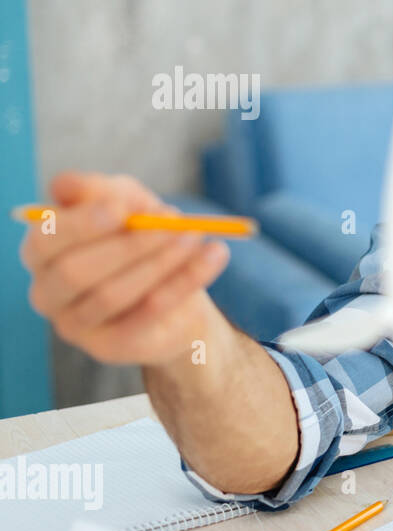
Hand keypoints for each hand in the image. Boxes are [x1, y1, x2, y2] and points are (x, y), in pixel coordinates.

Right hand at [21, 172, 230, 365]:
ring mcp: (75, 325)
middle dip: (128, 244)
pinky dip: (185, 280)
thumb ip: (102, 191)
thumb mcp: (129, 204)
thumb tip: (65, 184)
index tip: (121, 209)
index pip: (44, 240)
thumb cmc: (144, 242)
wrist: (178, 302)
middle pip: (75, 272)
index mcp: (41, 253)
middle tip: (173, 221)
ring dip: (161, 260)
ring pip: (113, 293)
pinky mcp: (110, 346)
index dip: (80, 224)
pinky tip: (214, 255)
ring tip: (196, 235)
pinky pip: (148, 313)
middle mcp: (48, 293)